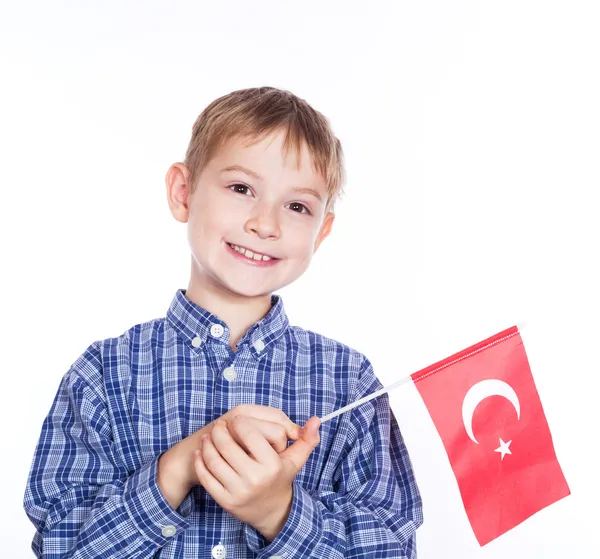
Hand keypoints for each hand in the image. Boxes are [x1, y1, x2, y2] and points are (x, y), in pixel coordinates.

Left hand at [158, 405, 300, 508]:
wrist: (270, 511)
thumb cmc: (280, 478)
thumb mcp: (294, 460)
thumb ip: (306, 439)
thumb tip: (316, 419)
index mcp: (272, 465)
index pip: (251, 434)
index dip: (240, 423)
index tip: (235, 419)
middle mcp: (255, 479)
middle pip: (228, 446)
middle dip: (220, 431)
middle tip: (218, 425)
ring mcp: (238, 491)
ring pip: (214, 460)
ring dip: (208, 444)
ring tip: (209, 436)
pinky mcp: (225, 501)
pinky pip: (207, 477)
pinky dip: (201, 462)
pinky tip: (202, 452)